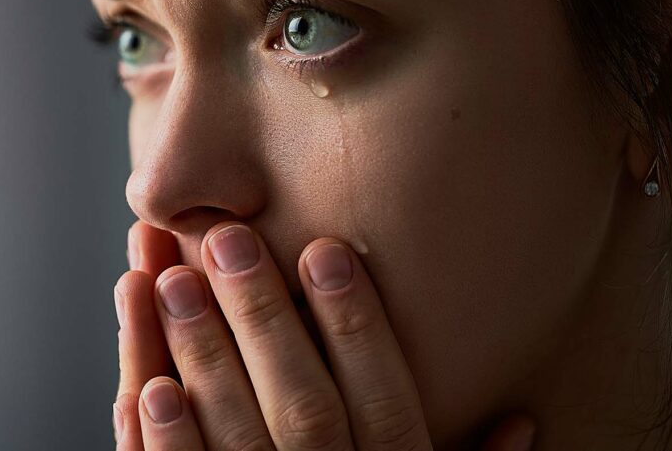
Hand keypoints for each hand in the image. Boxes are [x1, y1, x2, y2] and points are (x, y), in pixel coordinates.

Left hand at [113, 220, 535, 449]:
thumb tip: (527, 422)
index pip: (388, 402)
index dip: (357, 326)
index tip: (325, 249)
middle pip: (304, 407)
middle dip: (263, 320)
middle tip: (227, 240)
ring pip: (237, 442)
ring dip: (200, 360)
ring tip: (169, 282)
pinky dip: (165, 447)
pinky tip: (145, 386)